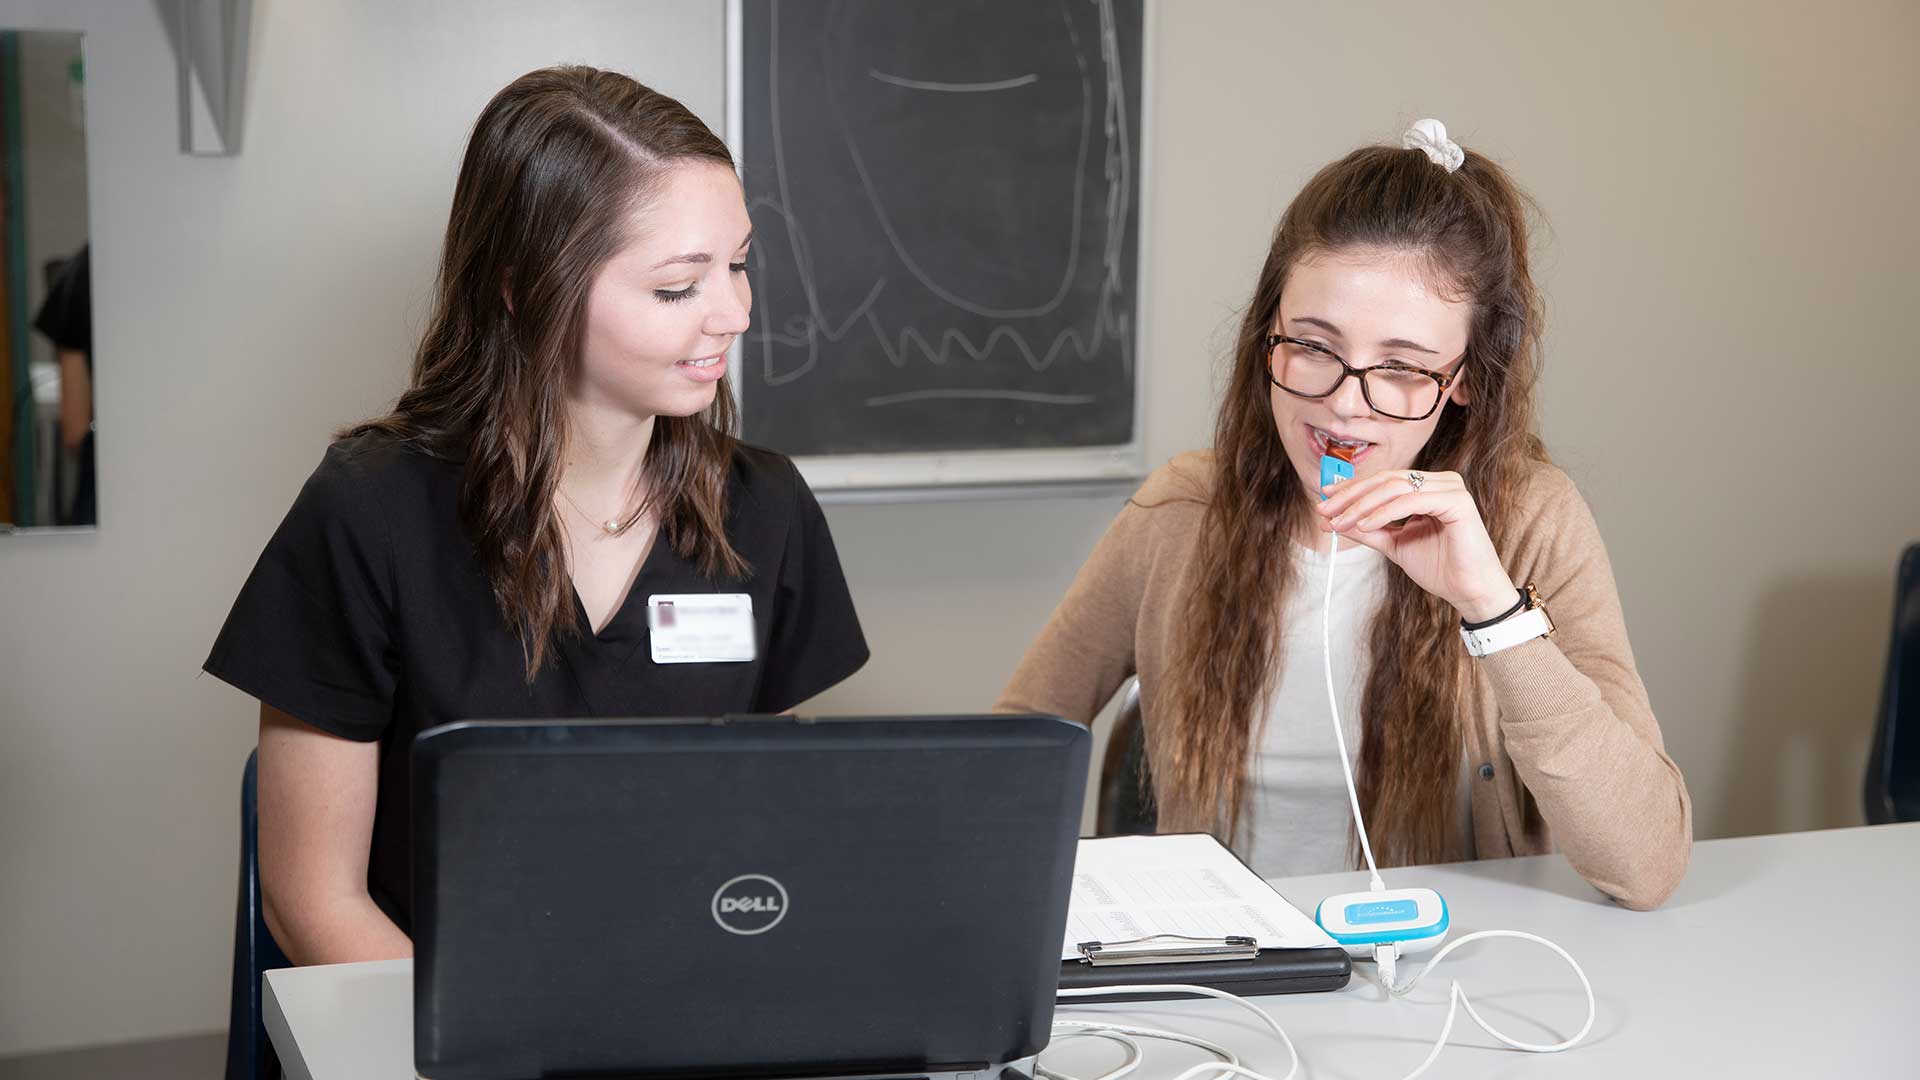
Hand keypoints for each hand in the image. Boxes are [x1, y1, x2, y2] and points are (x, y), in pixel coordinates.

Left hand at [1315, 469, 1516, 621]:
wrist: (1469, 591)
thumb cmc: (1439, 567)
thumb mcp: (1393, 545)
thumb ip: (1367, 530)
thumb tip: (1331, 521)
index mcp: (1428, 487)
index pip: (1383, 481)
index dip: (1351, 489)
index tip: (1324, 501)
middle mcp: (1441, 482)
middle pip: (1386, 480)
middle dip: (1351, 496)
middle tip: (1325, 511)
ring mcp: (1450, 488)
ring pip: (1395, 487)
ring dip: (1362, 505)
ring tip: (1340, 523)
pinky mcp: (1457, 501)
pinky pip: (1411, 500)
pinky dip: (1384, 512)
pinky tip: (1364, 524)